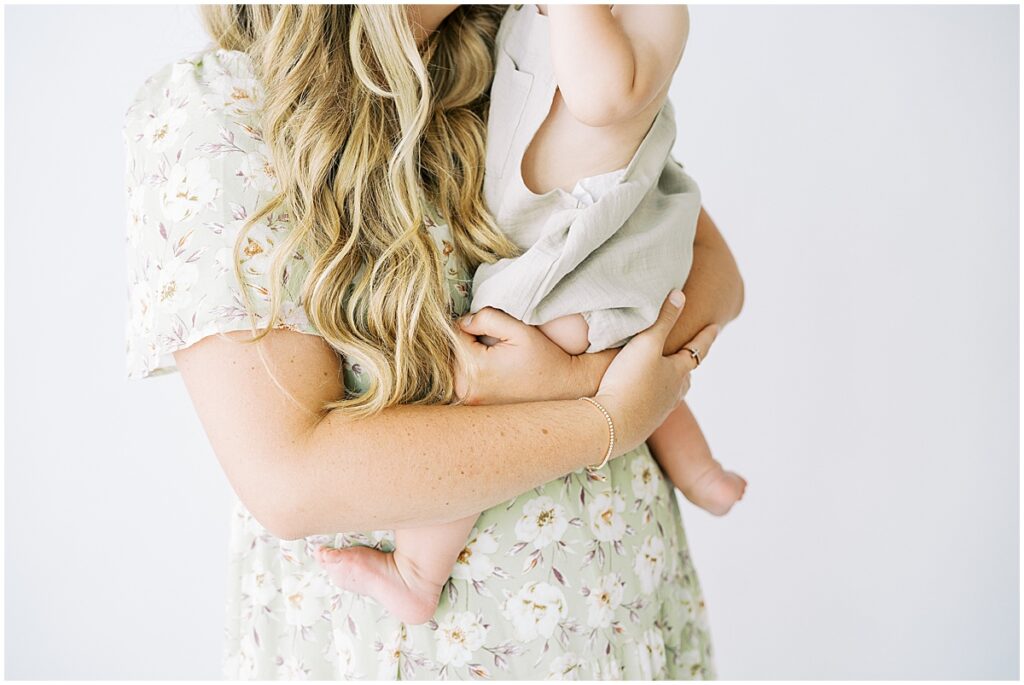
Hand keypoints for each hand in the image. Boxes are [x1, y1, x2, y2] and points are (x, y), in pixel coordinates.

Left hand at [454, 307, 582, 404]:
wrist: (562, 387)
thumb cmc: (544, 357)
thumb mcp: (520, 330)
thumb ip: (487, 318)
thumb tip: (463, 322)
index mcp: (475, 368)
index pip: (455, 335)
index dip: (472, 326)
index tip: (492, 331)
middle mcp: (467, 389)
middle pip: (453, 352)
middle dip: (469, 343)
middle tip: (496, 345)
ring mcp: (470, 401)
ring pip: (456, 366)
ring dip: (469, 358)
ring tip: (496, 359)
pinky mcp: (475, 406)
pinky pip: (462, 381)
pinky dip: (472, 373)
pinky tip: (493, 372)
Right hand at [594, 290, 719, 456]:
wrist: (612, 424)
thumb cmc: (630, 381)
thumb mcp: (647, 343)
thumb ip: (663, 319)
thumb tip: (680, 294)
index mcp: (678, 373)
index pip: (697, 350)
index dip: (706, 336)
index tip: (715, 326)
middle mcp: (673, 393)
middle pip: (686, 374)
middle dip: (690, 361)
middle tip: (692, 352)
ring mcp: (659, 410)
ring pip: (672, 392)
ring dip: (673, 381)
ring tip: (669, 376)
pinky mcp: (642, 423)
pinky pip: (654, 405)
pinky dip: (654, 396)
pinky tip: (645, 397)